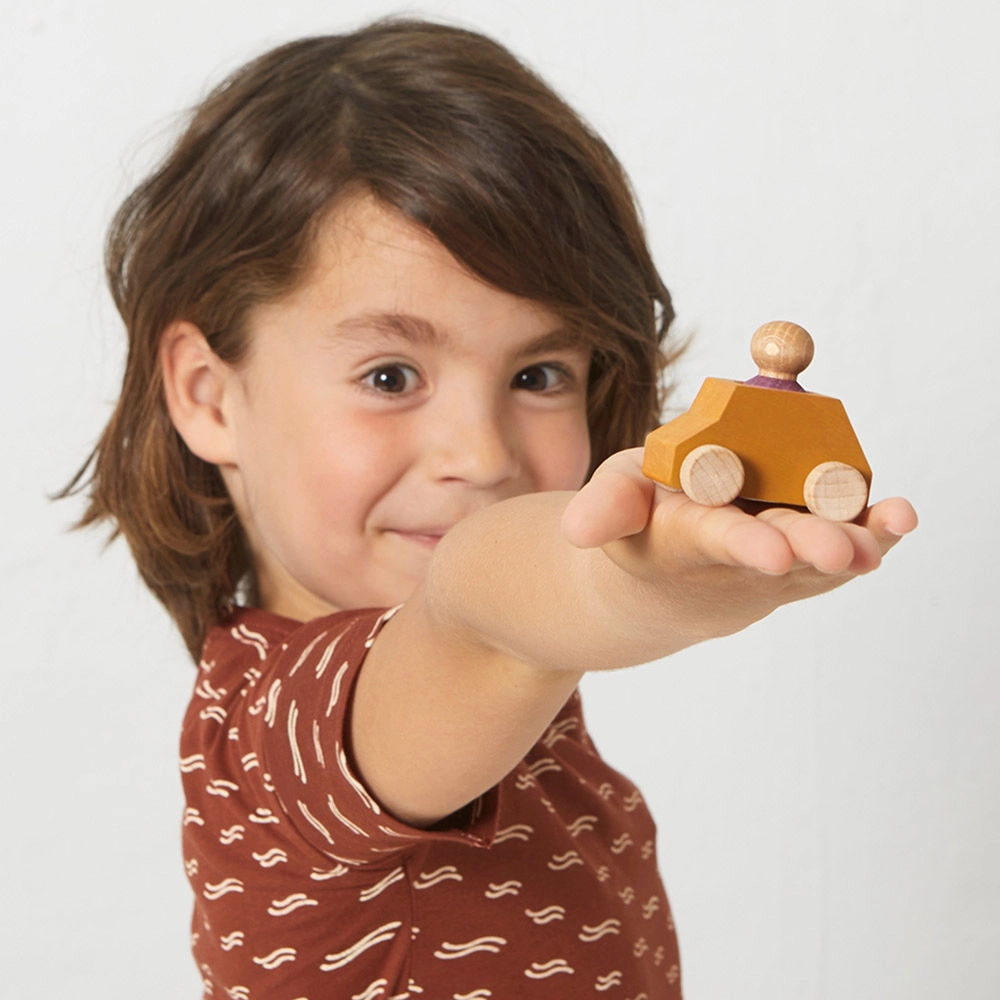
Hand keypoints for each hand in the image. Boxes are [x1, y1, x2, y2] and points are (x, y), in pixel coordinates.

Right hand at [561, 447, 916, 646]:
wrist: (659, 584)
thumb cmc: (638, 523)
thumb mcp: (613, 502)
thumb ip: (606, 508)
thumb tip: (580, 529)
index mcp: (682, 539)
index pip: (713, 539)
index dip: (743, 543)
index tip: (772, 552)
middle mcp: (735, 561)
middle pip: (778, 554)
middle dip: (811, 549)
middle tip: (844, 550)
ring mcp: (775, 566)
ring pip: (818, 558)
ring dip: (855, 545)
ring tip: (891, 525)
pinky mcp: (803, 561)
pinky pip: (840, 553)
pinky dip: (873, 536)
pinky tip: (901, 518)